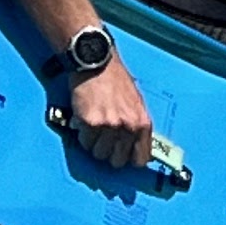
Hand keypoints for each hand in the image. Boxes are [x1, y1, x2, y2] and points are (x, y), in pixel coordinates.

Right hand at [68, 49, 157, 166]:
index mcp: (142, 123)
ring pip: (98, 153)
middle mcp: (128, 127)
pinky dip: (82, 135)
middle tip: (104, 140)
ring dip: (94, 144)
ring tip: (94, 127)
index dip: (130, 160)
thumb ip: (136, 126)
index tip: (123, 157)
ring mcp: (109, 126)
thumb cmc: (116, 80)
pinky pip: (84, 142)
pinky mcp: (90, 123)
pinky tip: (85, 120)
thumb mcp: (136, 103)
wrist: (97, 63)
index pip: (141, 159)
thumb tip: (134, 148)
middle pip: (117, 161)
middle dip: (109, 153)